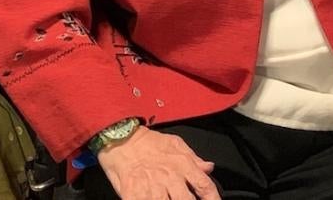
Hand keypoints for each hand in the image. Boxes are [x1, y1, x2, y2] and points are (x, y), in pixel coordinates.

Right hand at [97, 127, 220, 199]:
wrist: (119, 138)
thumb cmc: (147, 142)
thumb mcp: (174, 143)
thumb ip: (193, 158)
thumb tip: (209, 168)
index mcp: (181, 164)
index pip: (204, 186)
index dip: (213, 199)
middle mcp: (169, 177)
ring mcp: (151, 188)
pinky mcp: (134, 195)